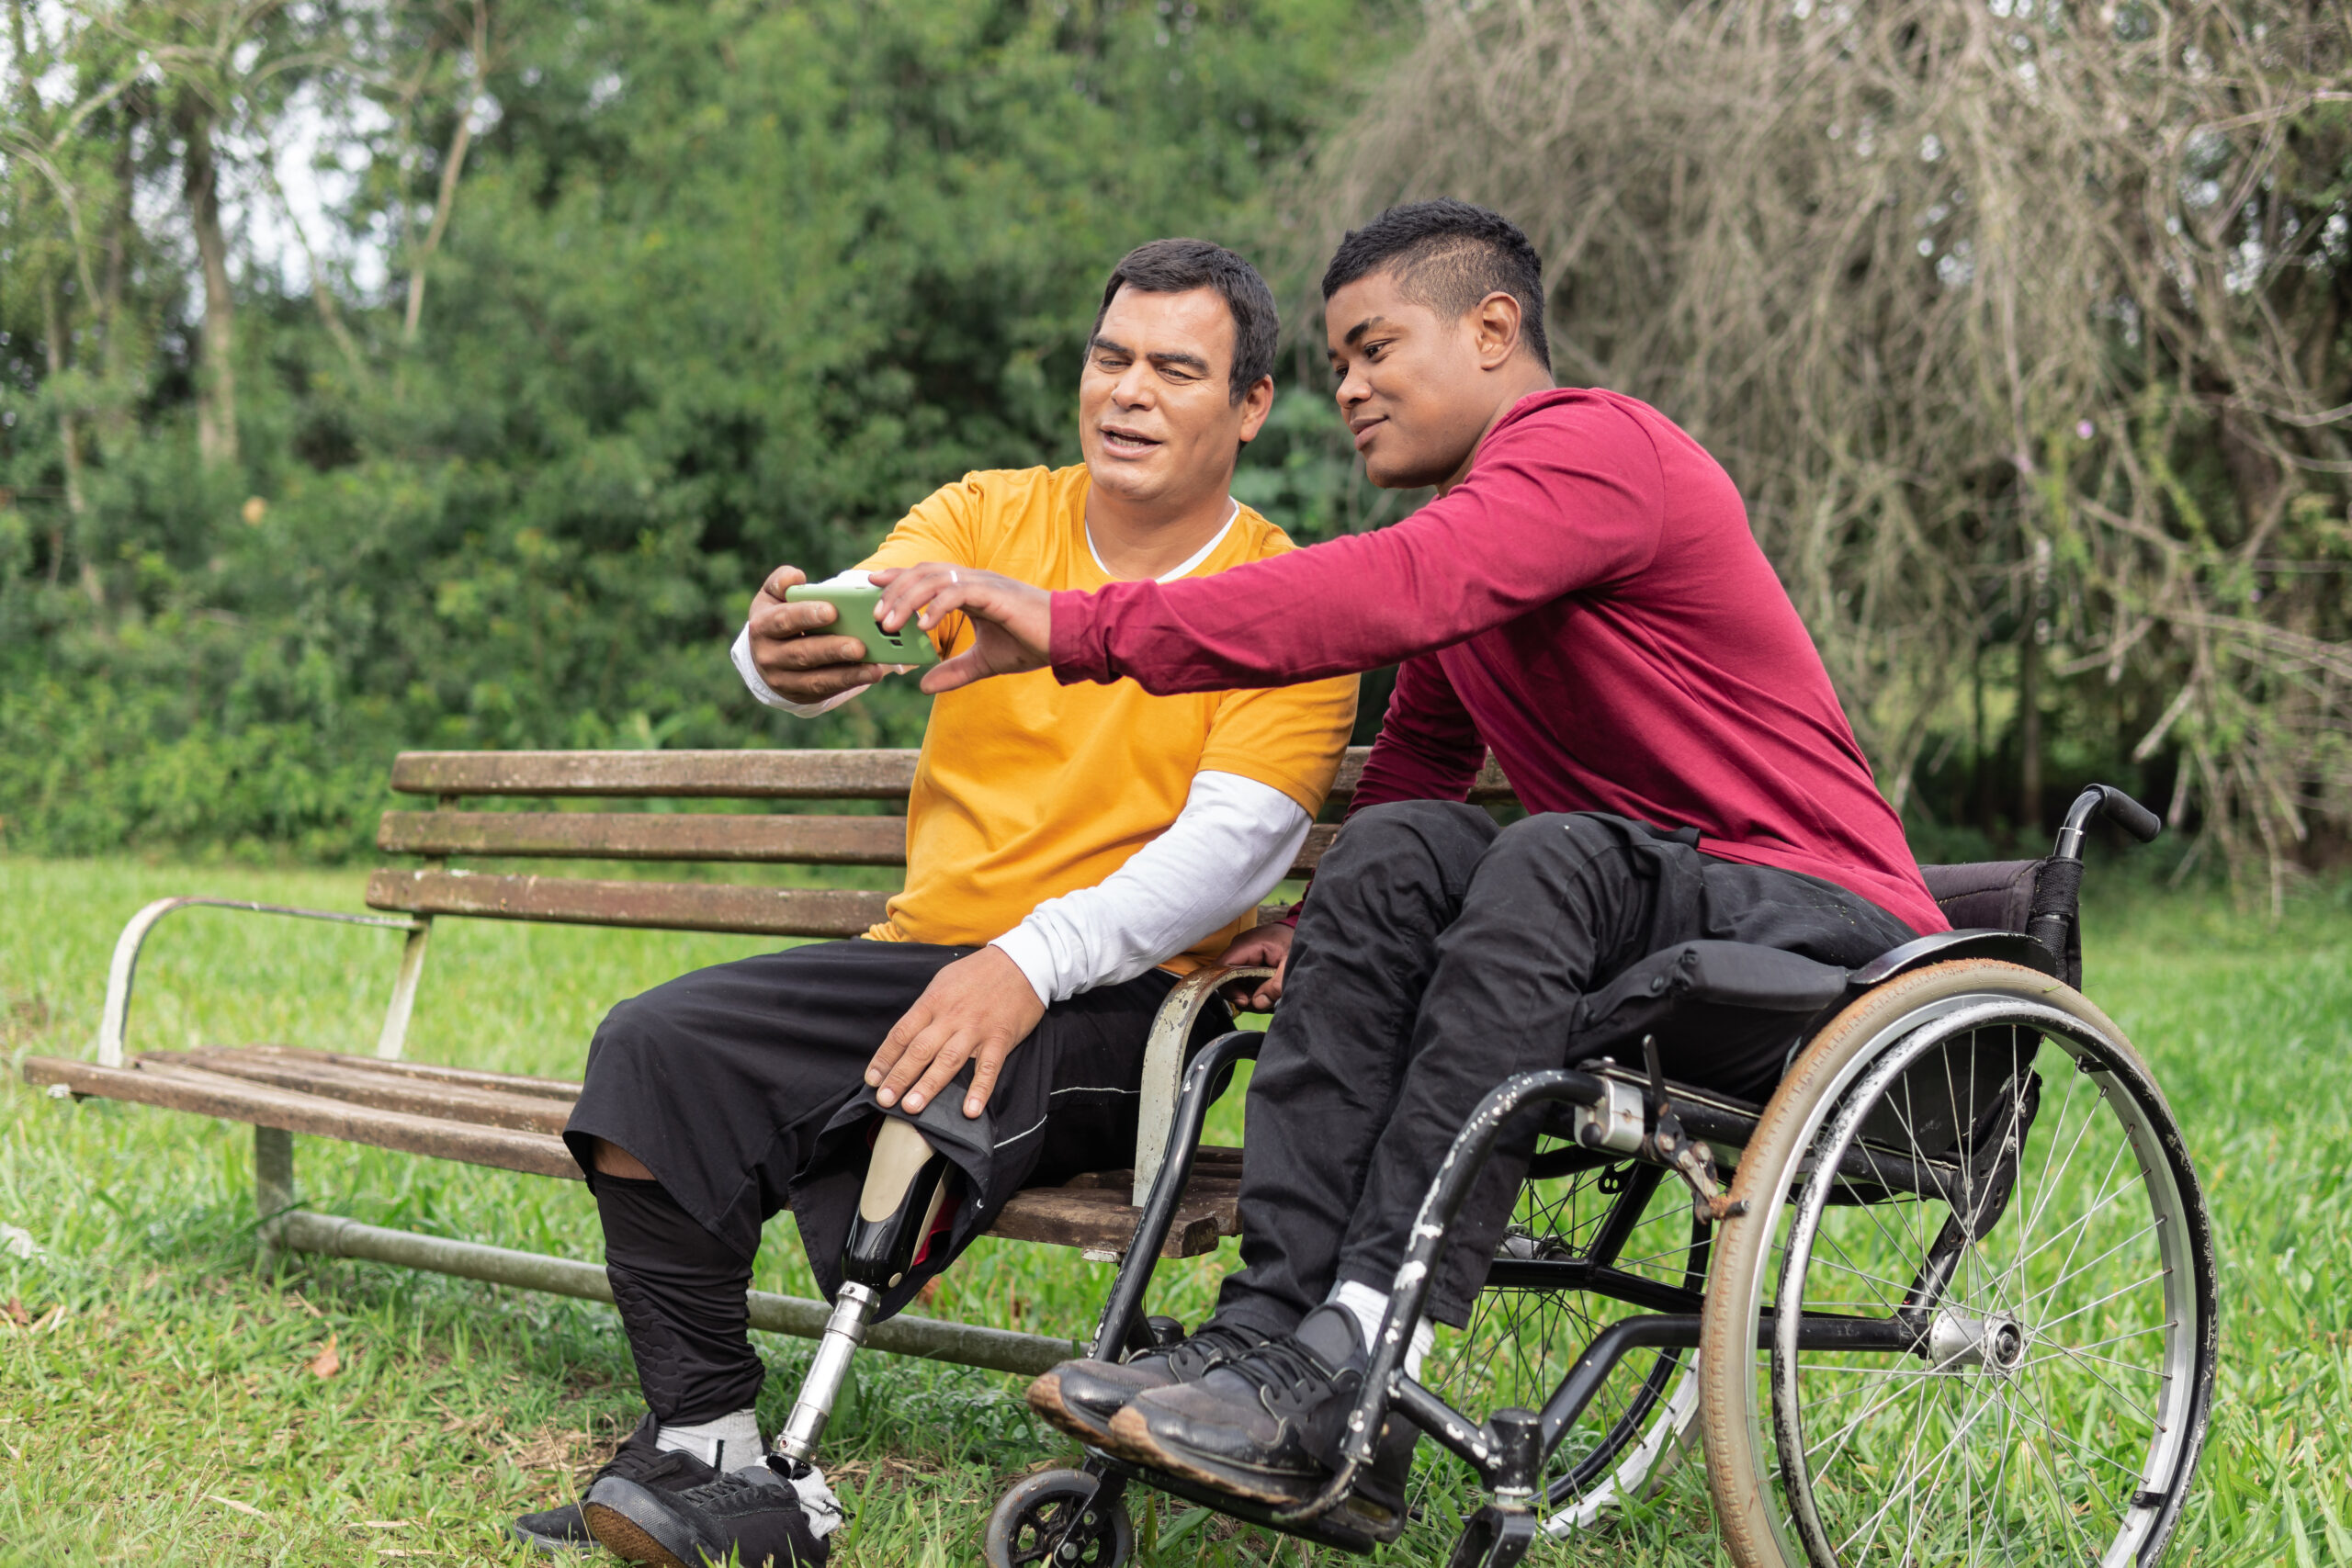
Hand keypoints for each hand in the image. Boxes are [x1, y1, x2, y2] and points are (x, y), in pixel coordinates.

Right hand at [747, 565, 902, 703]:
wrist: (767, 655)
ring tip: (874, 666)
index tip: (832, 610)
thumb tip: (796, 577)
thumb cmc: (778, 617)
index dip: (806, 616)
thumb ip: (781, 582)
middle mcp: (769, 656)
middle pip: (802, 653)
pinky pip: (827, 690)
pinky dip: (850, 682)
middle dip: (832, 650)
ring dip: (847, 673)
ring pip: (817, 678)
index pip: (783, 620)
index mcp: (762, 626)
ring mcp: (784, 679)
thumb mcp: (773, 597)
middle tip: (860, 645)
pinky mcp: (802, 694)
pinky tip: (871, 673)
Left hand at [865, 946, 1047, 1117]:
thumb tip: (907, 1035)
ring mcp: (976, 1029)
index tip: (872, 1080)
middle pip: (919, 1050)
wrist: (1023, 962)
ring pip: (948, 1060)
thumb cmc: (979, 972)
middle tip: (884, 1100)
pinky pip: (989, 1067)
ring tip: (912, 1108)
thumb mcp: (944, 981)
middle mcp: (951, 1017)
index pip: (901, 1033)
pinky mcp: (1000, 1038)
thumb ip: (927, 1008)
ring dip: (929, 1086)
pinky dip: (979, 1090)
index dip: (884, 1058)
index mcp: (933, 1002)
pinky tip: (969, 1110)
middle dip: (899, 1077)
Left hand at [870, 564, 1051, 693]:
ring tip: (889, 624)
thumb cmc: (1033, 644)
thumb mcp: (986, 662)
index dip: (898, 578)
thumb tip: (922, 686)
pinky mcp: (994, 594)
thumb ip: (955, 671)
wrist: (1068, 639)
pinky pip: (957, 594)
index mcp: (971, 590)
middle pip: (923, 572)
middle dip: (894, 591)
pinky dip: (935, 607)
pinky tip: (922, 627)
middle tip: (875, 617)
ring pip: (934, 580)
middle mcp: (974, 580)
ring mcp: (983, 584)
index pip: (926, 575)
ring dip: (907, 600)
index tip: (872, 587)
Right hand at [1215, 922, 1293, 1010]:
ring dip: (1248, 994)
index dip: (1228, 988)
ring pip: (1233, 982)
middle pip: (1226, 978)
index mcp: (1246, 944)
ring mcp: (1242, 954)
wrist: (1303, 932)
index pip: (1221, 968)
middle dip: (1242, 995)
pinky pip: (1241, 980)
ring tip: (1268, 996)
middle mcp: (1239, 948)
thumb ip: (1276, 985)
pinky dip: (1252, 990)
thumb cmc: (1296, 943)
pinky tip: (1266, 991)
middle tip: (1263, 1001)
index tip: (1245, 1000)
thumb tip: (1257, 1002)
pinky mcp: (1247, 961)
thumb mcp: (1291, 965)